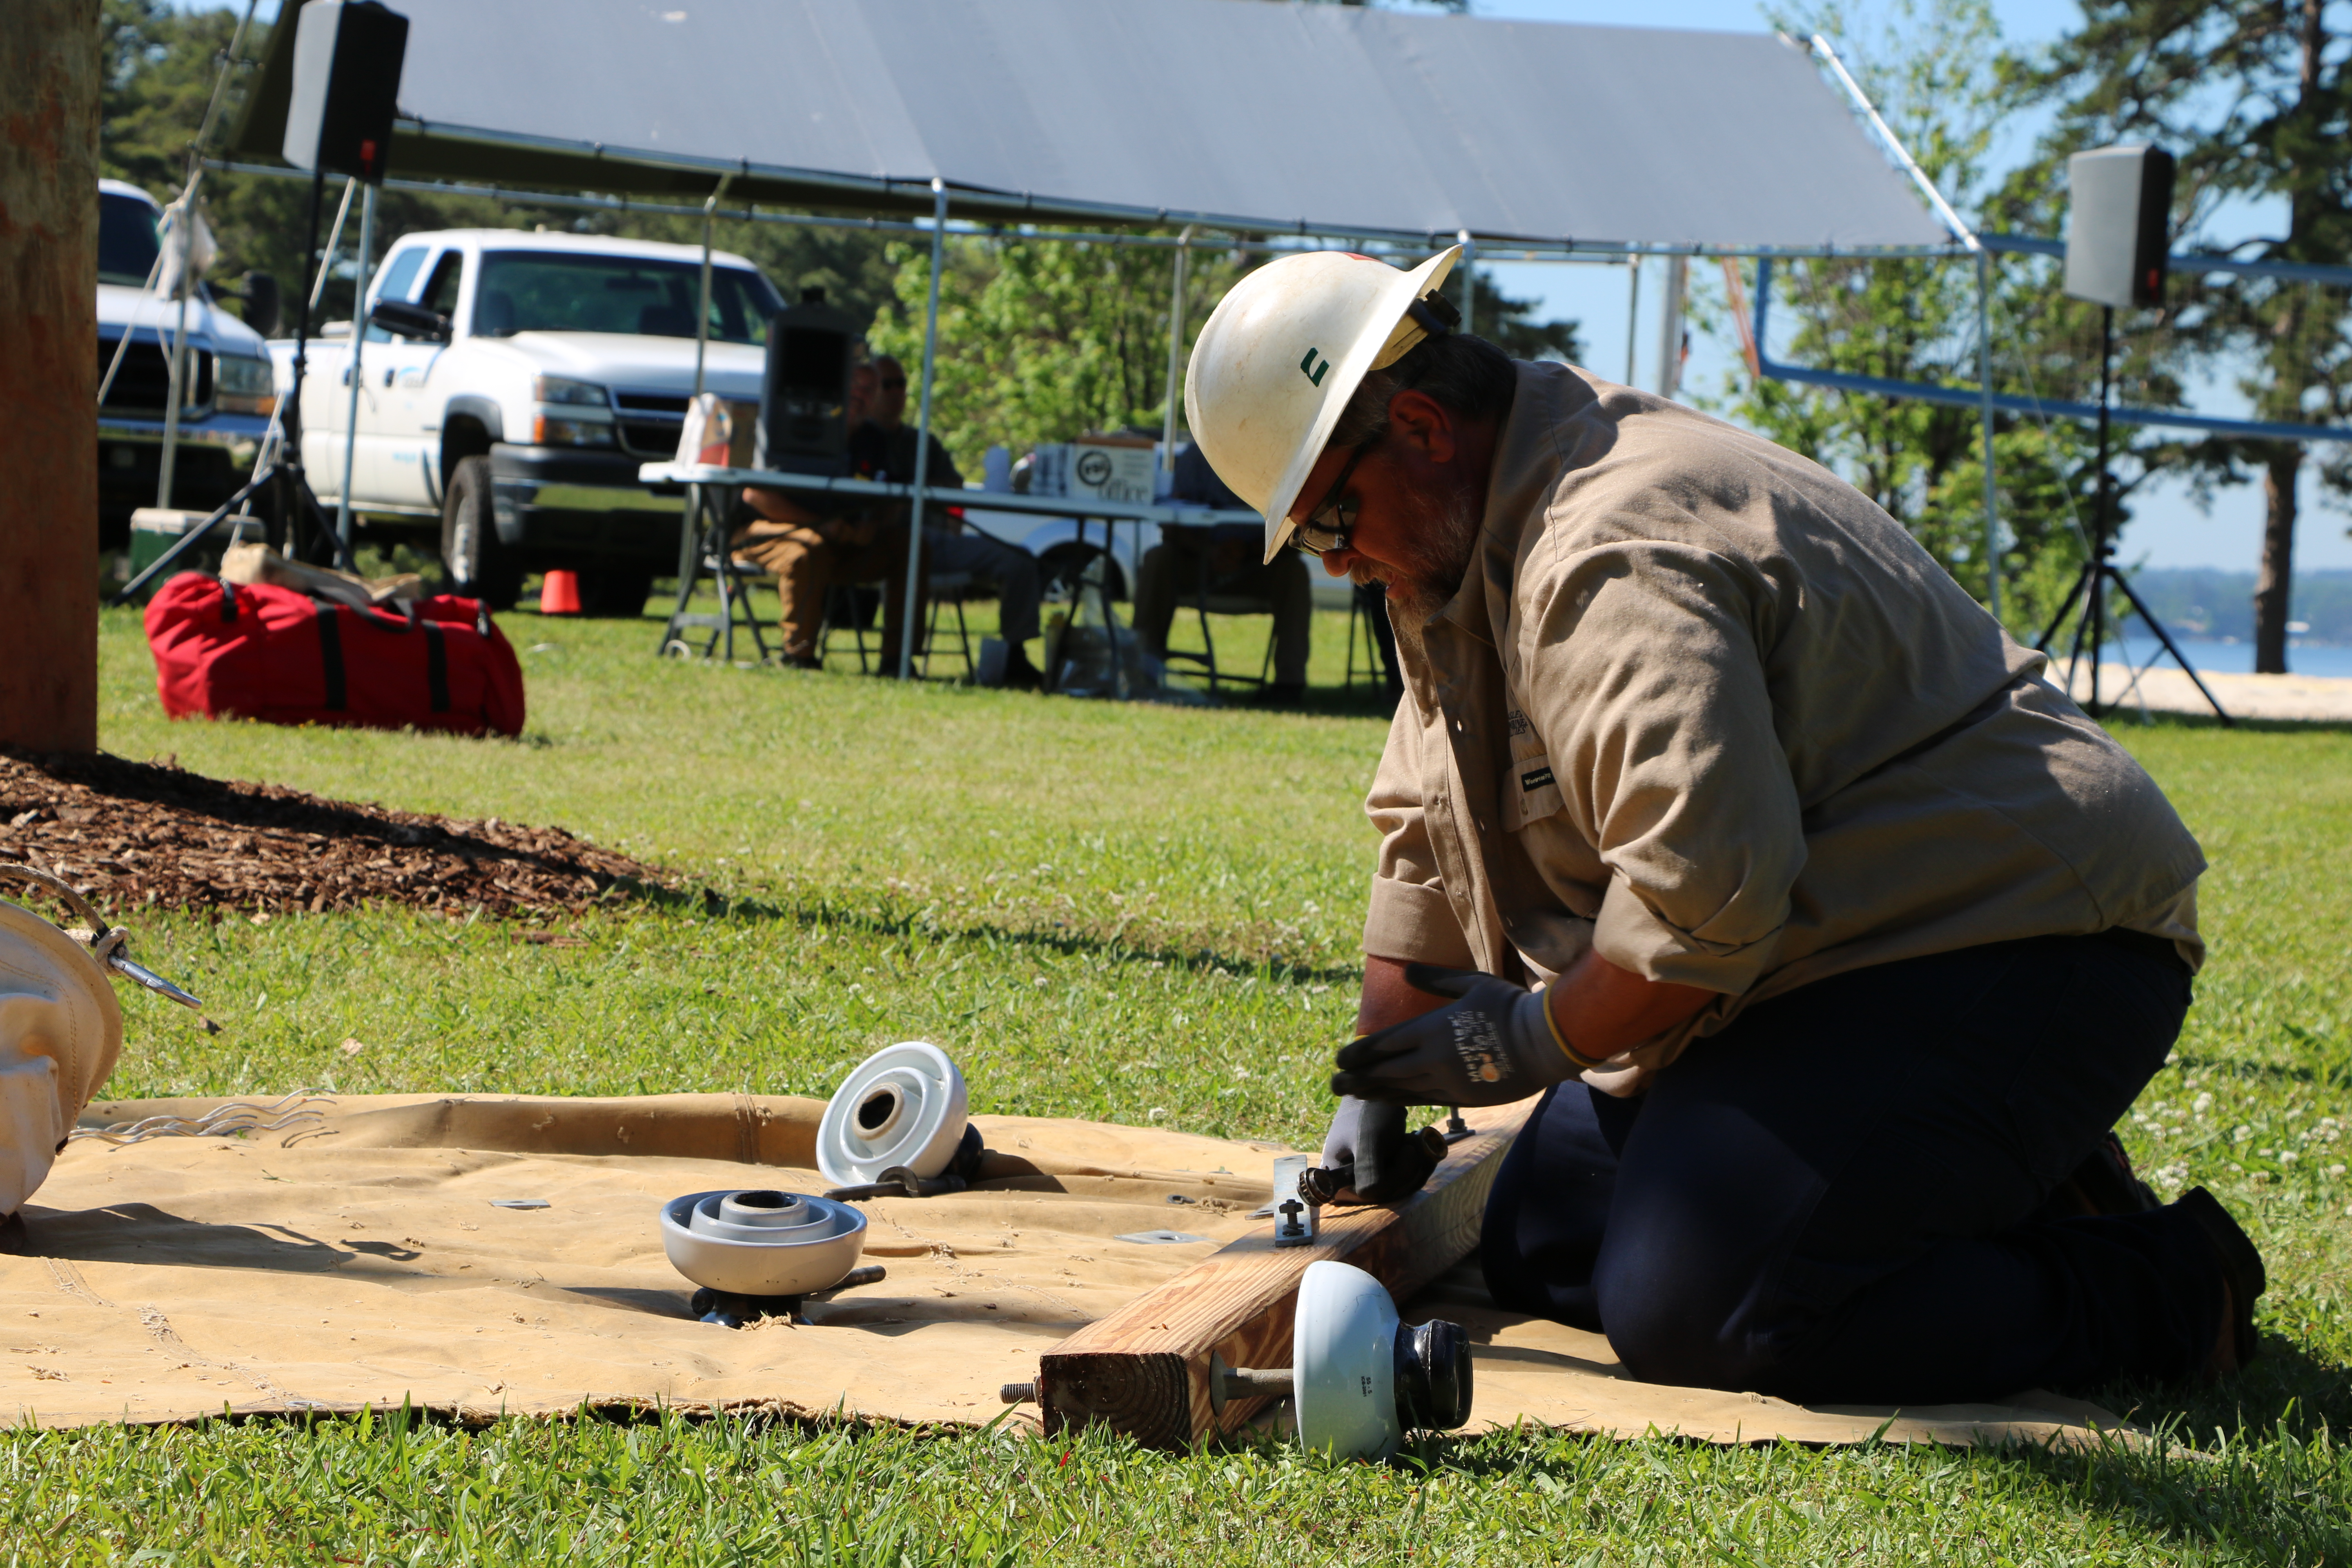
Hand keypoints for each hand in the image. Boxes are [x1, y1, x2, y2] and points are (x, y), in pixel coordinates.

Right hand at [1317, 1095, 1444, 1204]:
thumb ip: (1368, 1170)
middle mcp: (1348, 1179)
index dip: (1394, 1179)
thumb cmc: (1369, 1111)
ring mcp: (1366, 1174)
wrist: (1379, 1091)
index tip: (1407, 1150)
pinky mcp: (1382, 1168)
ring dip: (1418, 1166)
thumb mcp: (1369, 1139)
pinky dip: (1419, 1163)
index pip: (1369, 1193)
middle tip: (1417, 1143)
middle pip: (1388, 1192)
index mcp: (1336, 1173)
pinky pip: (1405, 1177)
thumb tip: (1367, 1196)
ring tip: (1420, 1140)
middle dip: (1411, 1170)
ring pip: (1400, 1186)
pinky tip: (1422, 1145)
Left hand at [1332, 964, 1580, 1106]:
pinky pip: (1424, 1101)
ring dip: (1374, 1093)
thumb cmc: (1508, 1006)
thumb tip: (1405, 970)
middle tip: (1334, 1085)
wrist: (1545, 1041)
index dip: (1359, 1053)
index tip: (1339, 1060)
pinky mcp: (1464, 1097)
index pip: (1384, 1044)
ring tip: (1353, 1096)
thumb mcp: (1470, 983)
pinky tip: (1389, 1101)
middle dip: (1357, 1079)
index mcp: (1431, 1029)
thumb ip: (1435, 980)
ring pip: (1401, 1090)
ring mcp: (1448, 1081)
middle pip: (1385, 1071)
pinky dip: (1402, 1101)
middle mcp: (1434, 1058)